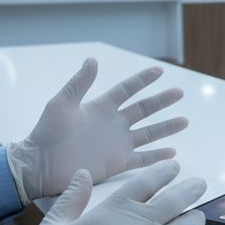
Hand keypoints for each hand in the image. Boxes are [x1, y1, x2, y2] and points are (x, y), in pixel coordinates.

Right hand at [0, 161, 206, 224]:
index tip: (174, 168)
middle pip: (174, 201)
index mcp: (108, 211)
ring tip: (198, 216)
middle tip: (200, 185)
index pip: (146, 182)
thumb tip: (83, 174)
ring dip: (194, 220)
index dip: (164, 172)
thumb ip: (72, 199)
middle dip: (190, 190)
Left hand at [7, 57, 187, 202]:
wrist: (39, 165)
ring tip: (184, 121)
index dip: (143, 80)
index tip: (159, 70)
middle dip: (162, 101)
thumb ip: (79, 83)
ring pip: (149, 133)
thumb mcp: (62, 103)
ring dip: (166, 128)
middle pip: (144, 110)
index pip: (127, 89)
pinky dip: (157, 157)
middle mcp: (113, 124)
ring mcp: (117, 144)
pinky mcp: (117, 163)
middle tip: (180, 93)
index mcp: (101, 107)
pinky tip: (172, 153)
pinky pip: (142, 159)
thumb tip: (93, 59)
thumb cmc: (46, 133)